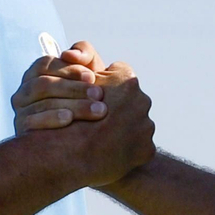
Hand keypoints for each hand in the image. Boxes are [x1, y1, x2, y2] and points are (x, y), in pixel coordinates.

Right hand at [12, 41, 108, 132]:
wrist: (88, 131)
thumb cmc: (87, 95)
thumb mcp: (89, 70)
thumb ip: (84, 54)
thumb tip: (70, 54)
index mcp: (36, 73)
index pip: (46, 65)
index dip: (69, 69)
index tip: (91, 77)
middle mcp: (24, 91)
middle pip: (44, 85)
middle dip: (73, 89)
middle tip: (99, 94)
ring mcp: (21, 111)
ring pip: (42, 103)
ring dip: (72, 105)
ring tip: (96, 110)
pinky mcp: (22, 131)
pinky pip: (33, 122)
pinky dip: (51, 118)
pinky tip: (70, 119)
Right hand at [47, 61, 154, 186]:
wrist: (69, 157)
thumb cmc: (67, 119)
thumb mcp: (70, 86)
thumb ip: (83, 73)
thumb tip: (74, 58)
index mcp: (126, 82)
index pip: (119, 74)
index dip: (104, 85)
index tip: (95, 97)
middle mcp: (142, 101)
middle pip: (130, 101)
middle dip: (116, 108)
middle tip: (98, 120)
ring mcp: (146, 127)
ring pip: (135, 125)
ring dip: (123, 131)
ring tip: (102, 141)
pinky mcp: (147, 150)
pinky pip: (138, 149)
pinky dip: (126, 151)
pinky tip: (108, 155)